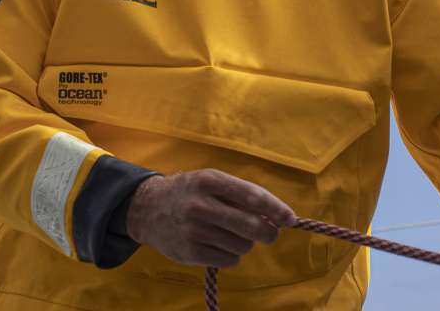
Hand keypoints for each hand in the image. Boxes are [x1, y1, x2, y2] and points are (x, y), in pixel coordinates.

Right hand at [125, 169, 296, 267]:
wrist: (148, 208)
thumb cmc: (191, 192)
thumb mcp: (211, 181)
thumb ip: (242, 194)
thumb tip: (277, 216)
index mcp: (210, 180)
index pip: (252, 196)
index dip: (276, 209)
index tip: (290, 219)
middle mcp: (201, 205)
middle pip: (251, 226)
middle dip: (268, 232)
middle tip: (270, 233)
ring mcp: (194, 230)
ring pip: (242, 246)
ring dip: (246, 243)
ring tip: (231, 234)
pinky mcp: (190, 252)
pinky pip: (229, 260)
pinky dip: (231, 255)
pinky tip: (219, 244)